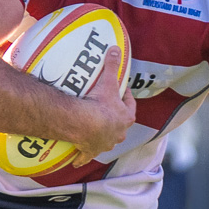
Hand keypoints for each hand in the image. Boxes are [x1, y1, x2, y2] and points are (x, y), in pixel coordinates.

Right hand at [65, 47, 136, 165]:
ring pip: (106, 141)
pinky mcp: (90, 151)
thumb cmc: (100, 105)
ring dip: (102, 136)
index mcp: (125, 118)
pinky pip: (86, 156)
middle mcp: (118, 134)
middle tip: (107, 111)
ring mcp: (104, 144)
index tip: (122, 92)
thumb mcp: (108, 83)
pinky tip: (78, 159)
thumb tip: (116, 49)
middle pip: (119, 126)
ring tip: (94, 130)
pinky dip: (82, 157)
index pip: (130, 107)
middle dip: (115, 120)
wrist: (85, 124)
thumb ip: (112, 66)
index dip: (127, 99)